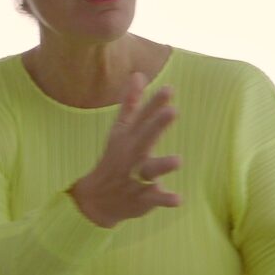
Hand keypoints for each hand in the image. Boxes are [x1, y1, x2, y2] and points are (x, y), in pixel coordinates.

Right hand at [70, 72, 182, 228]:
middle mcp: (130, 155)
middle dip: (157, 125)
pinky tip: (177, 199)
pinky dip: (164, 199)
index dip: (154, 104)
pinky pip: (153, 199)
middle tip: (173, 111)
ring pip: (148, 170)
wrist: (96, 199)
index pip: (141, 118)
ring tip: (178, 160)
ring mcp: (135, 177)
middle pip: (144, 138)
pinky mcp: (141, 197)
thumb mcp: (120, 131)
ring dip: (162, 165)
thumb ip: (131, 104)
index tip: (170, 89)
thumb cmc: (115, 159)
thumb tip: (139, 74)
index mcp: (127, 138)